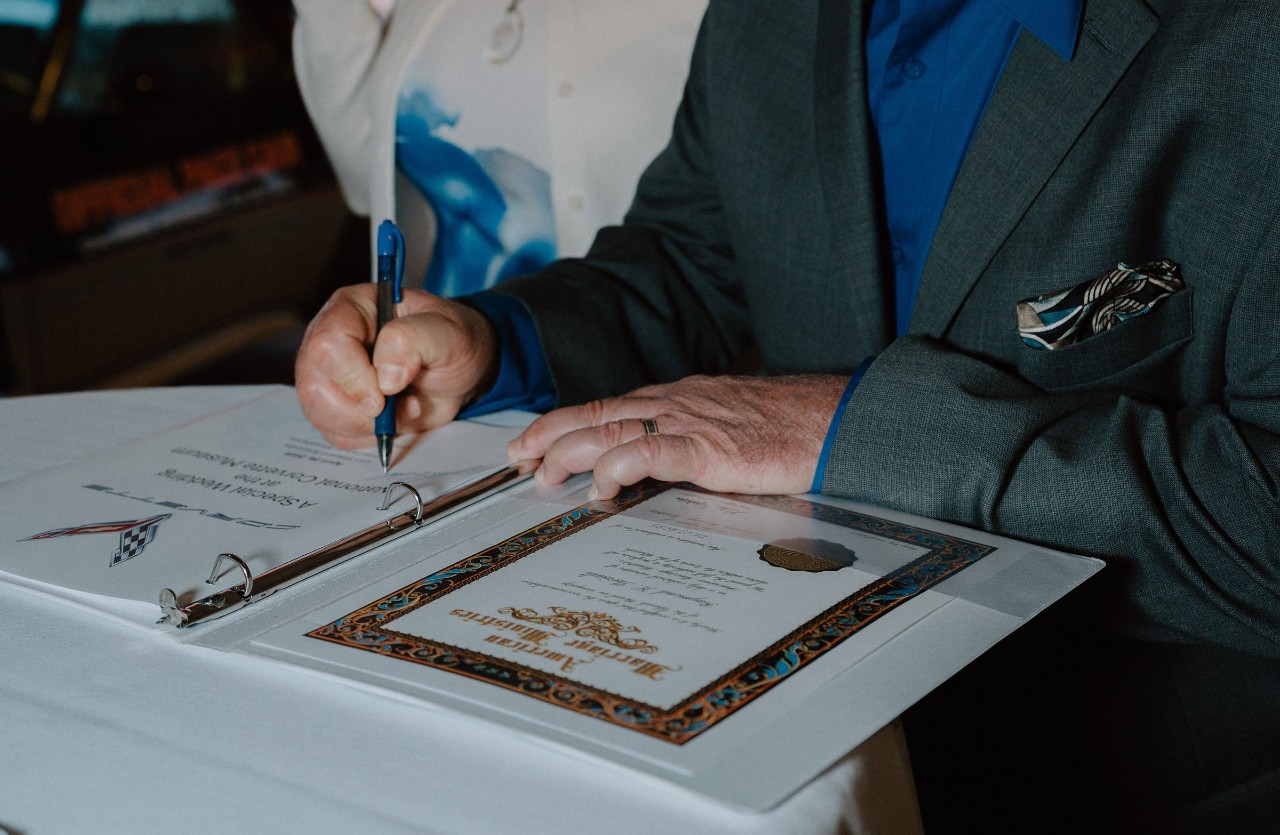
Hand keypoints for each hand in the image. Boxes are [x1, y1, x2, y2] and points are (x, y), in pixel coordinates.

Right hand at [295, 284, 497, 448]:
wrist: (460, 370)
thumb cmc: (452, 341)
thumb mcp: (449, 332)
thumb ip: (415, 340)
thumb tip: (385, 375)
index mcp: (352, 309)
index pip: (327, 343)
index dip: (353, 376)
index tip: (387, 392)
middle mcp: (332, 341)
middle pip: (313, 384)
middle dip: (358, 408)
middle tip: (397, 406)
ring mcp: (330, 376)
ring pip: (319, 412)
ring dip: (365, 424)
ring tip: (403, 408)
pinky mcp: (338, 407)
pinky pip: (337, 433)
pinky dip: (368, 437)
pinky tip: (394, 419)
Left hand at [507, 374, 849, 498]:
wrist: (833, 421)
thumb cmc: (789, 430)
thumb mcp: (726, 432)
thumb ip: (691, 447)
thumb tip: (659, 473)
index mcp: (679, 401)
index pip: (610, 408)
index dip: (567, 423)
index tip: (534, 443)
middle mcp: (676, 404)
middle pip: (597, 414)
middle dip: (551, 435)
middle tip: (519, 459)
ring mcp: (690, 424)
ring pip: (611, 430)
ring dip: (569, 451)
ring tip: (541, 474)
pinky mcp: (708, 449)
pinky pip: (651, 453)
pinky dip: (617, 467)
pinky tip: (600, 487)